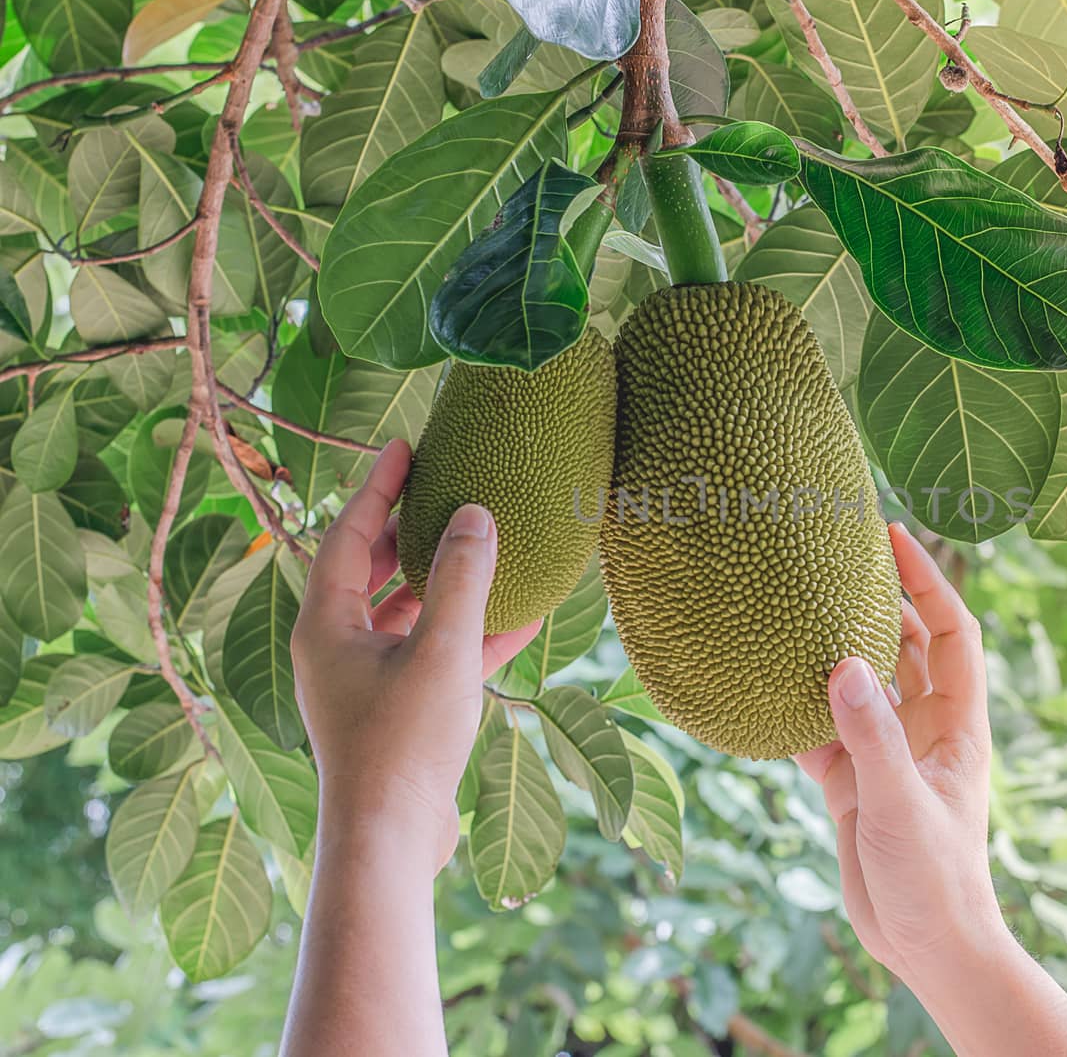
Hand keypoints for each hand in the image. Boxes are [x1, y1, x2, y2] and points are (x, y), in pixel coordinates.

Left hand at [291, 440, 541, 872]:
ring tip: (484, 543)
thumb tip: (474, 514)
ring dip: (443, 580)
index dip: (377, 487)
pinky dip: (469, 634)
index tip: (404, 447)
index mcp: (326, 624)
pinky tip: (521, 616)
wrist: (390, 839)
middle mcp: (338, 647)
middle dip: (408, 529)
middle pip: (370, 569)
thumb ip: (459, 578)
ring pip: (405, 612)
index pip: (348, 534)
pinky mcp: (398, 710)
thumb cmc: (401, 745)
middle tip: (443, 487)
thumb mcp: (440, 650)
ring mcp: (366, 680)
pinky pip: (433, 654)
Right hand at [795, 522, 999, 985]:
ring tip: (793, 607)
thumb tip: (843, 663)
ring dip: (835, 651)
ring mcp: (888, 754)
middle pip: (907, 646)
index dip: (929, 581)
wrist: (927, 946)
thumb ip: (871, 736)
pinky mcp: (855, 784)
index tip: (895, 536)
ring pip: (862, 685)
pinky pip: (822, 731)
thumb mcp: (901, 803)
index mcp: (957, 724)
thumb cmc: (935, 878)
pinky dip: (797, 710)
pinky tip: (763, 689)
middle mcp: (925, 730)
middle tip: (839, 557)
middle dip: (880, 601)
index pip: (952, 632)